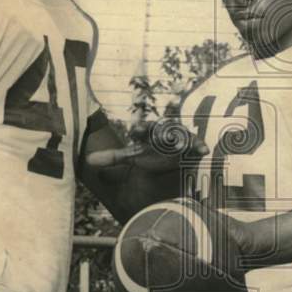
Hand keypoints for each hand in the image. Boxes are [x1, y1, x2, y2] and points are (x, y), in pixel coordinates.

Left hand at [85, 119, 207, 174]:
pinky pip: (197, 145)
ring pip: (181, 136)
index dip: (141, 130)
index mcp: (150, 134)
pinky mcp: (193, 147)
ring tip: (182, 144)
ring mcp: (181, 140)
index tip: (136, 131)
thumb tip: (88, 161)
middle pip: (165, 130)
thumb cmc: (153, 156)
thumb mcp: (134, 156)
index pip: (145, 129)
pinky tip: (203, 150)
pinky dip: (200, 146)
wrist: (175, 161)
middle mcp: (166, 134)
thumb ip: (114, 158)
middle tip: (161, 137)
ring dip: (182, 139)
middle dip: (164, 132)